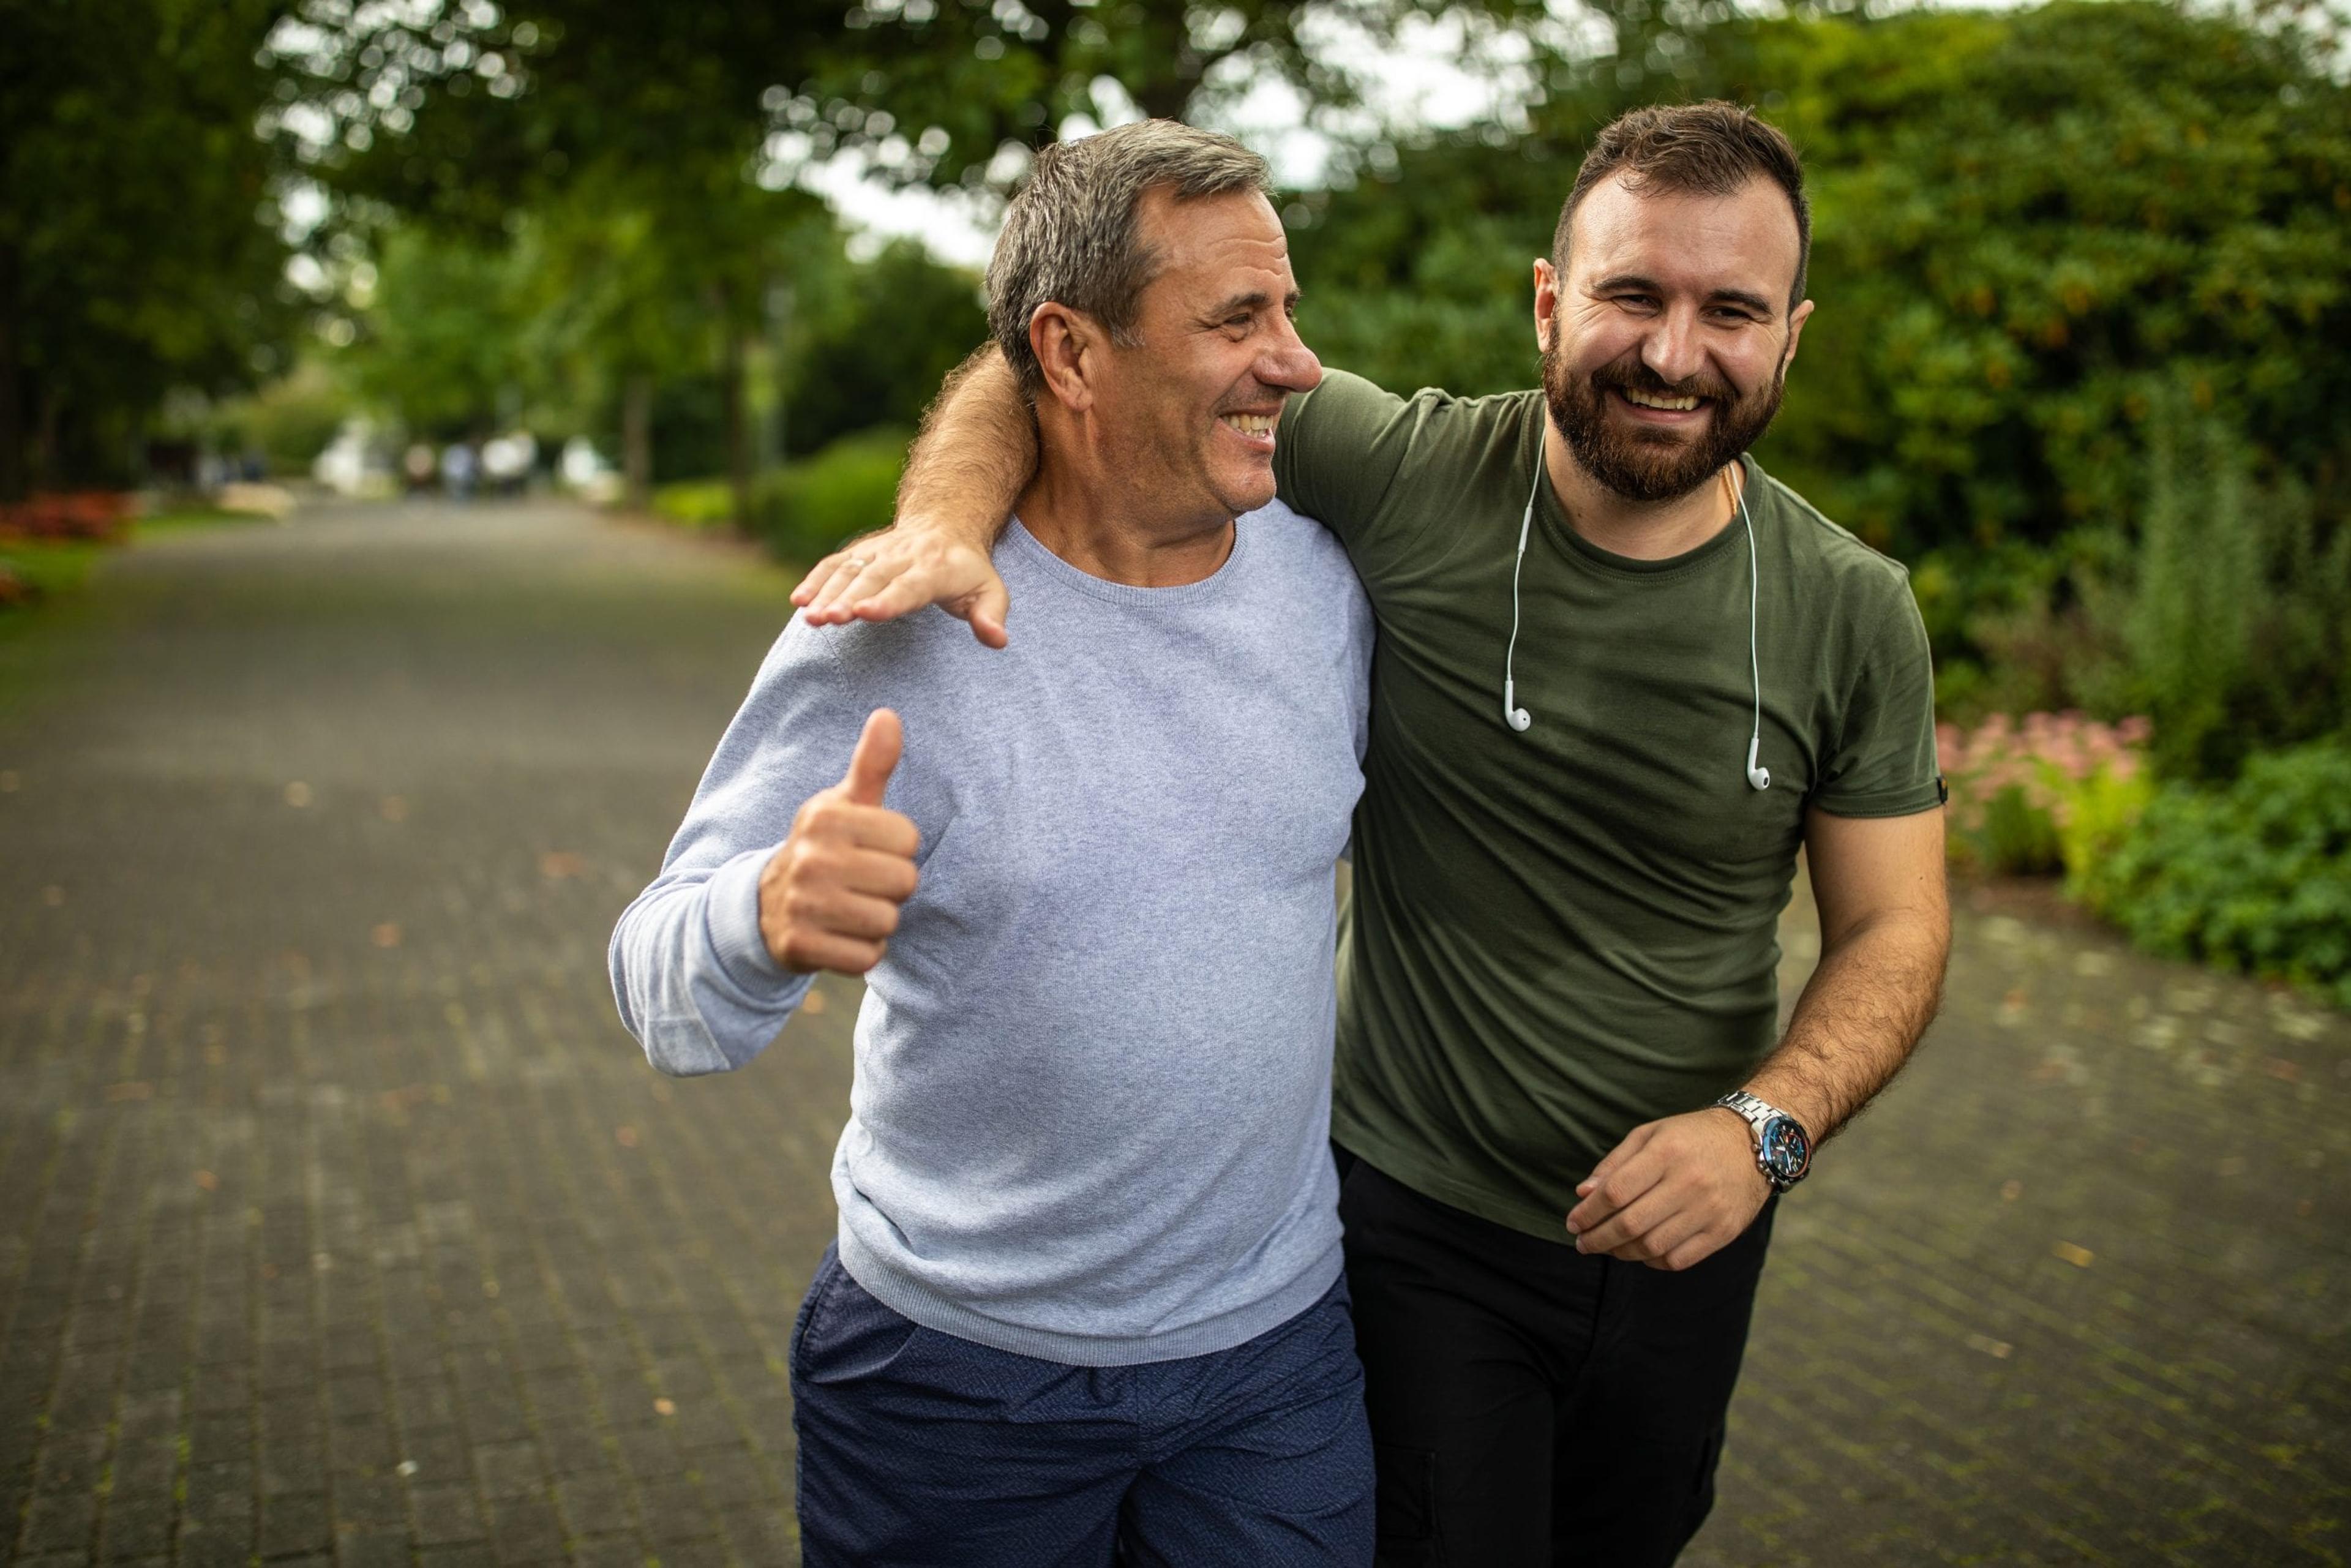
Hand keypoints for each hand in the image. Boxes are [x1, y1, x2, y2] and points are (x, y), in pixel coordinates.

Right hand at [758, 709, 920, 974]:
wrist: (763, 906)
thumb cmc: (823, 849)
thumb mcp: (844, 806)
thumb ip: (872, 765)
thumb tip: (889, 715)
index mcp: (826, 817)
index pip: (908, 838)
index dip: (897, 849)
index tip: (868, 851)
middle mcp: (811, 857)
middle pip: (904, 881)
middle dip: (891, 889)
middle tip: (860, 884)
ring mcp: (803, 903)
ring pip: (887, 922)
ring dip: (877, 922)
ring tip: (849, 908)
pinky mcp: (800, 945)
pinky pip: (867, 957)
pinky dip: (861, 953)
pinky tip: (839, 936)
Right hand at [792, 527, 1009, 648]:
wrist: (945, 524)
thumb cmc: (968, 571)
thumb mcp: (991, 591)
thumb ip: (991, 616)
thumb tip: (997, 640)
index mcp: (937, 568)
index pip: (910, 586)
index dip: (888, 599)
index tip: (867, 612)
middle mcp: (904, 556)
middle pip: (873, 578)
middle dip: (848, 597)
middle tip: (827, 619)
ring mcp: (879, 551)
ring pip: (849, 570)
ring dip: (826, 592)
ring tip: (809, 616)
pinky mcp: (861, 552)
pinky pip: (835, 564)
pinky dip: (815, 579)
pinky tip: (798, 600)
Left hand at [1563, 1109, 1769, 1270]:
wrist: (1755, 1144)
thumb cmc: (1692, 1137)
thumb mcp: (1651, 1134)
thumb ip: (1615, 1164)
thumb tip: (1582, 1194)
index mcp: (1667, 1153)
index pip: (1616, 1191)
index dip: (1589, 1212)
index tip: (1573, 1222)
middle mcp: (1689, 1182)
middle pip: (1631, 1223)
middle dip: (1598, 1238)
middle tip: (1582, 1243)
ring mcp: (1709, 1209)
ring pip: (1652, 1246)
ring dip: (1622, 1252)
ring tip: (1608, 1248)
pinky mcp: (1724, 1231)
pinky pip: (1678, 1259)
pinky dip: (1652, 1261)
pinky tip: (1641, 1253)